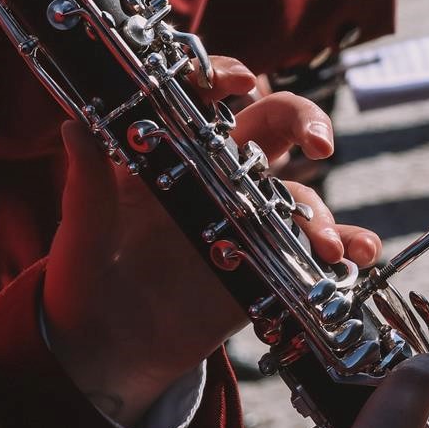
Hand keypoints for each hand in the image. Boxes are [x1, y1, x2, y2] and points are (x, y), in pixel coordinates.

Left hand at [43, 57, 382, 427]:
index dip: (224, 77)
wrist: (106, 350)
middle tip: (321, 141)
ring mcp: (249, 217)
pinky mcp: (269, 262)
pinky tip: (356, 256)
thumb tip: (72, 126)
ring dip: (323, 210)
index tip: (241, 82)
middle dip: (305, 120)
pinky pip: (314, 246)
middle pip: (274, 125)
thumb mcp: (82, 232)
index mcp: (171, 152)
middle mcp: (218, 175)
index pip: (204, 96)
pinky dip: (345, 246)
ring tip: (328, 245)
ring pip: (302, 191)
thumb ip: (87, 184)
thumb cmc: (84, 279)